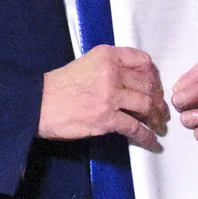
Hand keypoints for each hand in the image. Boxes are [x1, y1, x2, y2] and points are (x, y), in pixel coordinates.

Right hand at [38, 45, 167, 150]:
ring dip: (156, 117)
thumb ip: (109, 67)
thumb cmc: (58, 86)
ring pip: (146, 105)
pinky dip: (146, 137)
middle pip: (148, 85)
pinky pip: (134, 128)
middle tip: (161, 110)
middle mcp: (112, 73)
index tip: (156, 87)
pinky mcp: (106, 118)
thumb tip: (132, 82)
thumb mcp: (86, 63)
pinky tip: (152, 142)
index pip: (144, 62)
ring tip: (159, 125)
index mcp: (107, 56)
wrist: (37, 104)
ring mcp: (110, 96)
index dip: (154, 76)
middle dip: (158, 100)